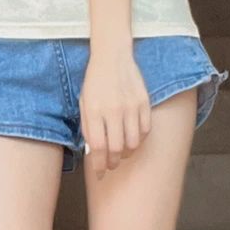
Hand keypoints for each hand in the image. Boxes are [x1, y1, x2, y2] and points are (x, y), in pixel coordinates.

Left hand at [79, 43, 150, 178]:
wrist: (112, 56)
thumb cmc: (95, 82)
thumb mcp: (84, 103)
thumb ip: (88, 127)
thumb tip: (94, 152)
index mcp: (94, 110)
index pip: (98, 147)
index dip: (99, 165)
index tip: (100, 172)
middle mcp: (113, 110)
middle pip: (116, 149)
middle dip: (112, 162)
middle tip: (110, 164)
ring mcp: (131, 106)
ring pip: (133, 143)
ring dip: (126, 153)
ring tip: (121, 152)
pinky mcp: (144, 102)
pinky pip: (145, 130)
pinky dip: (138, 139)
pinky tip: (131, 137)